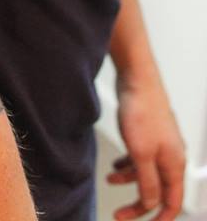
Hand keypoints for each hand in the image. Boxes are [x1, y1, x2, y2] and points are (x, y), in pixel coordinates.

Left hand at [108, 72, 185, 220]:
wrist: (136, 78)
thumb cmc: (141, 112)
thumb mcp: (141, 154)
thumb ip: (147, 182)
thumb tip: (151, 204)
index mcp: (174, 164)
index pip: (172, 202)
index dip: (160, 218)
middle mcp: (172, 155)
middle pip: (158, 190)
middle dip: (139, 203)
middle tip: (119, 214)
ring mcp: (162, 143)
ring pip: (148, 172)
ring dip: (130, 180)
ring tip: (110, 179)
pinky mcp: (151, 132)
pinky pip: (142, 156)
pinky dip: (129, 164)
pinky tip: (115, 165)